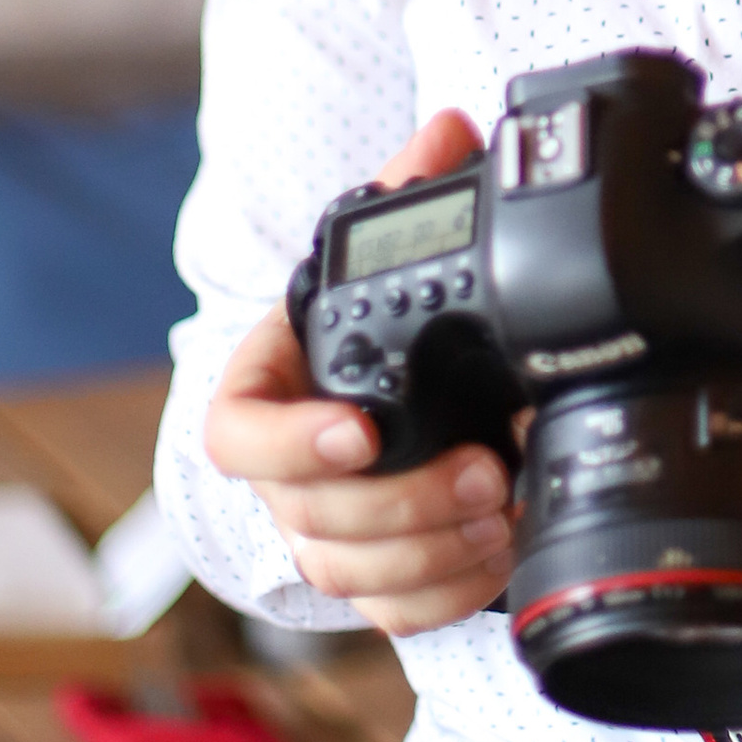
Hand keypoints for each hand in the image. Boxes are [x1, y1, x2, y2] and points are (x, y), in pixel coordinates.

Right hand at [204, 110, 515, 637]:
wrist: (365, 390)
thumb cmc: (357, 327)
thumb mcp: (377, 253)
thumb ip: (408, 188)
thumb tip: (448, 130)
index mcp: (265, 391)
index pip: (238, 434)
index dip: (291, 442)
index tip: (358, 433)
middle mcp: (281, 473)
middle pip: (307, 516)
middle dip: (400, 503)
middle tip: (484, 470)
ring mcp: (317, 532)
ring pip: (346, 573)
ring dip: (429, 553)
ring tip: (504, 510)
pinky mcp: (364, 575)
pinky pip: (384, 611)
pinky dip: (439, 594)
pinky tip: (495, 555)